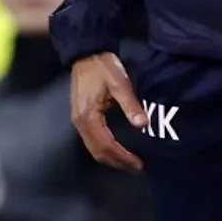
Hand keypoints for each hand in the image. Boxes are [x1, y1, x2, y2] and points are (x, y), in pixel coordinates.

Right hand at [71, 52, 146, 172]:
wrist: (86, 53)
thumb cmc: (103, 67)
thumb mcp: (120, 82)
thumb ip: (130, 105)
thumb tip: (142, 124)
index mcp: (88, 117)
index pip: (106, 145)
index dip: (123, 157)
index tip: (139, 163)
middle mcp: (80, 123)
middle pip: (98, 152)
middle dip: (117, 162)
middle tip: (137, 167)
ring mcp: (79, 121)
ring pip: (94, 148)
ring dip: (111, 158)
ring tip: (130, 162)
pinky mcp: (82, 117)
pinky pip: (93, 140)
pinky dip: (105, 148)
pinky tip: (118, 149)